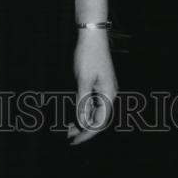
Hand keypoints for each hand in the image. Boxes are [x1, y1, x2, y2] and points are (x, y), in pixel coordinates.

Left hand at [67, 29, 117, 145]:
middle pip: (99, 119)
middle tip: (68, 135)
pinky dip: (84, 110)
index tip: (75, 141)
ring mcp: (105, 88)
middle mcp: (110, 93)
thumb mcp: (82, 80)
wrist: (92, 35)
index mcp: (108, 94)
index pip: (100, 122)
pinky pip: (93, 102)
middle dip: (84, 129)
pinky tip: (75, 113)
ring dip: (84, 120)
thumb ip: (82, 102)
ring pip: (96, 111)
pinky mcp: (100, 84)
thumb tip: (82, 122)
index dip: (87, 134)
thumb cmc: (88, 56)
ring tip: (69, 126)